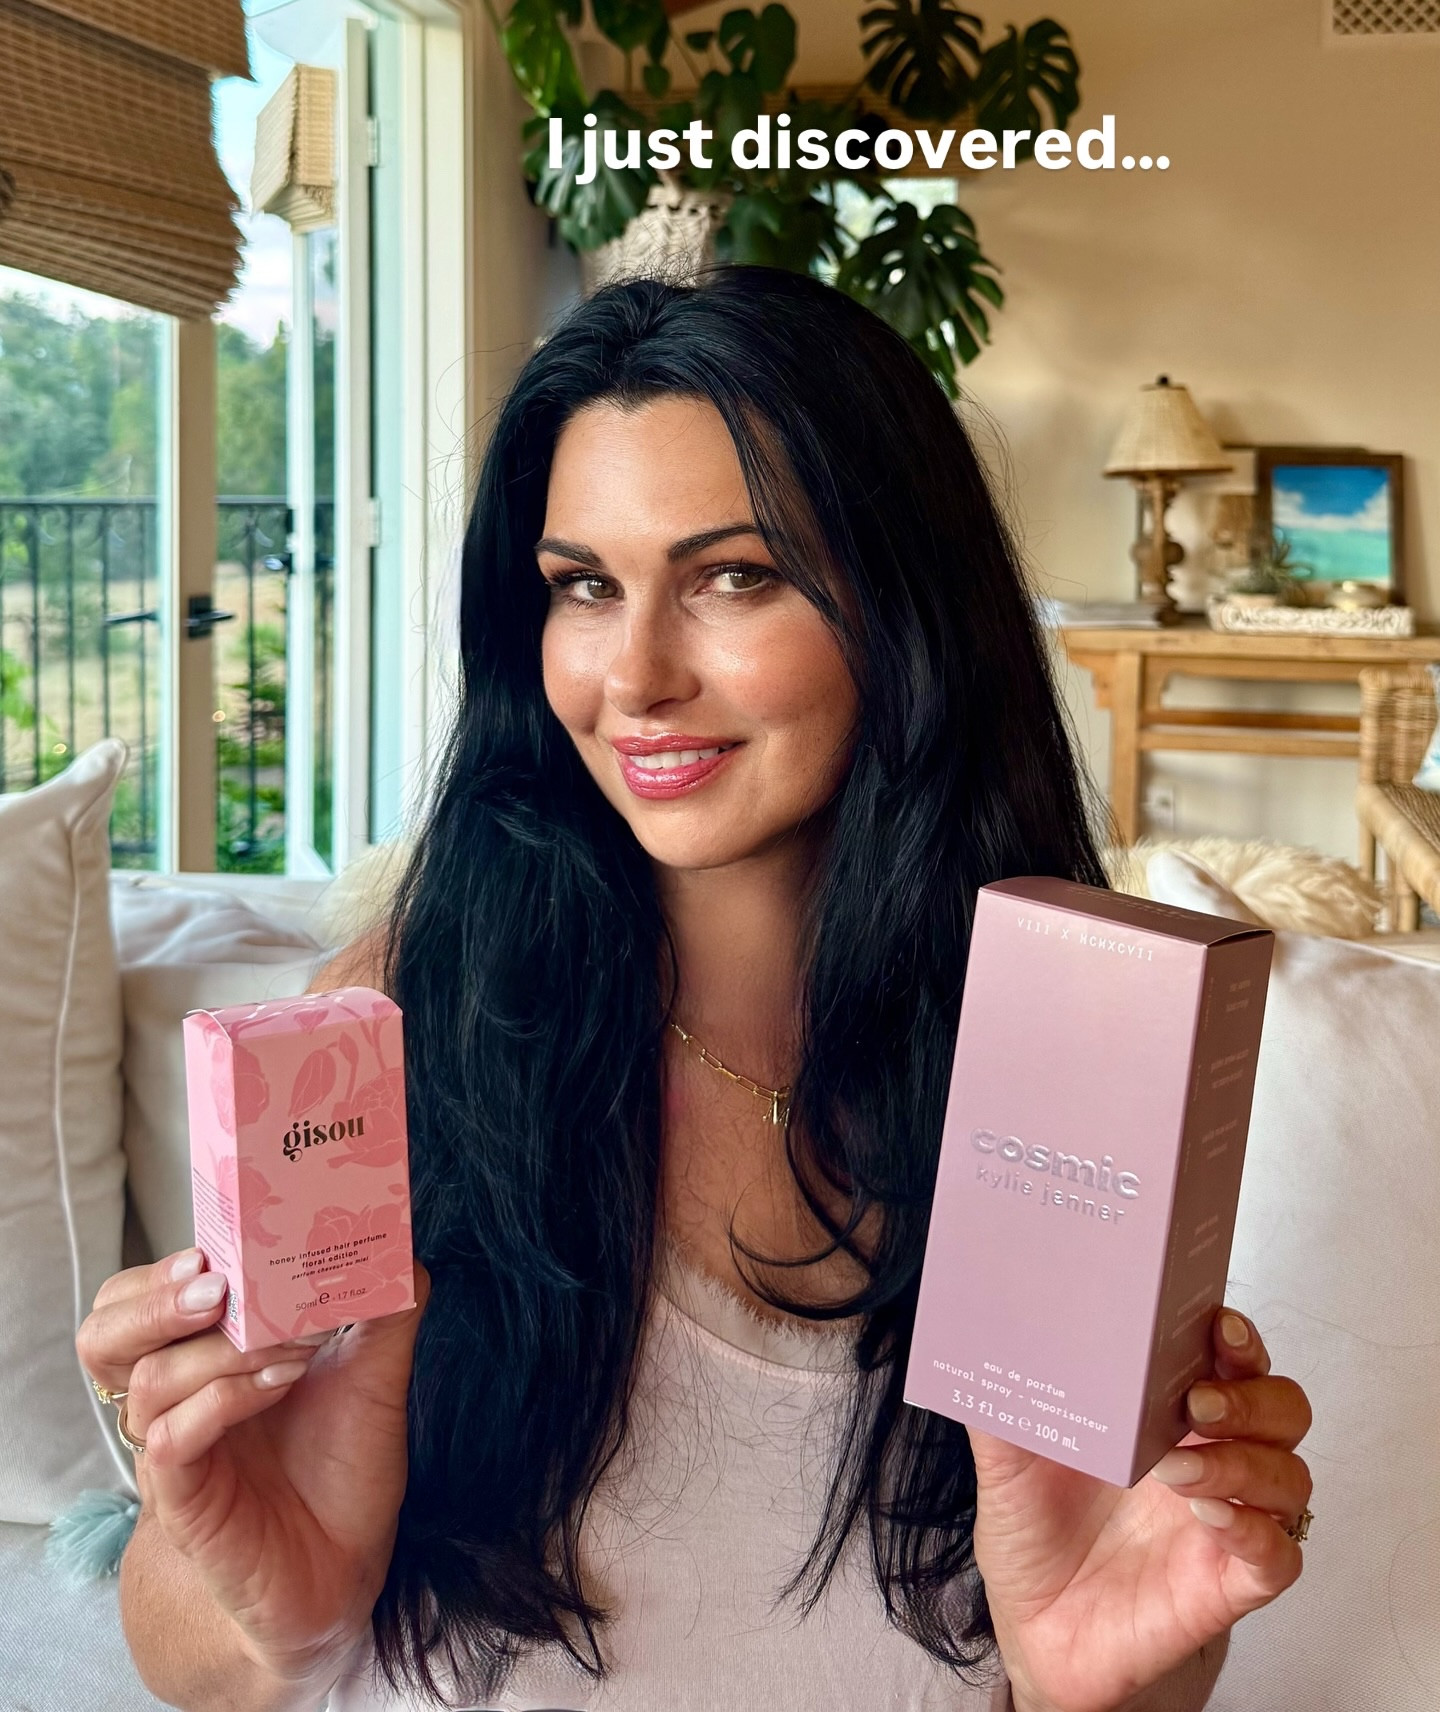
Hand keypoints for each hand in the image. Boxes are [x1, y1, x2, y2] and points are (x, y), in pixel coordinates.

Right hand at [76, 1248, 428, 1688]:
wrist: (339, 1570)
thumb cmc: (343, 1462)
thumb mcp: (377, 1374)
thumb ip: (384, 1307)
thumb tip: (399, 1239)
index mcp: (208, 1350)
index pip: (151, 1290)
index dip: (171, 1263)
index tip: (218, 1240)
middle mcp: (178, 1393)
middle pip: (108, 1329)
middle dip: (154, 1295)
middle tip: (215, 1281)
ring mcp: (175, 1446)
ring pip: (146, 1377)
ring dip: (220, 1346)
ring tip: (289, 1341)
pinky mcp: (185, 1500)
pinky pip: (171, 1440)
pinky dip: (220, 1401)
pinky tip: (274, 1384)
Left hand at [969, 1308, 1310, 1711]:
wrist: (1031, 1627)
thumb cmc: (1032, 1533)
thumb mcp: (1006, 1458)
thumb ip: (1005, 1401)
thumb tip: (986, 1337)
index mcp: (1165, 1412)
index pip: (1231, 1358)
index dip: (1237, 1338)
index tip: (1215, 1326)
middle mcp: (1210, 1456)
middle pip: (1280, 1407)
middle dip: (1251, 1396)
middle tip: (1197, 1399)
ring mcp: (1225, 1520)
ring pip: (1287, 1476)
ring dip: (1243, 1461)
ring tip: (1177, 1467)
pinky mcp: (1231, 1582)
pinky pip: (1279, 1553)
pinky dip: (1255, 1530)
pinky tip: (1209, 1518)